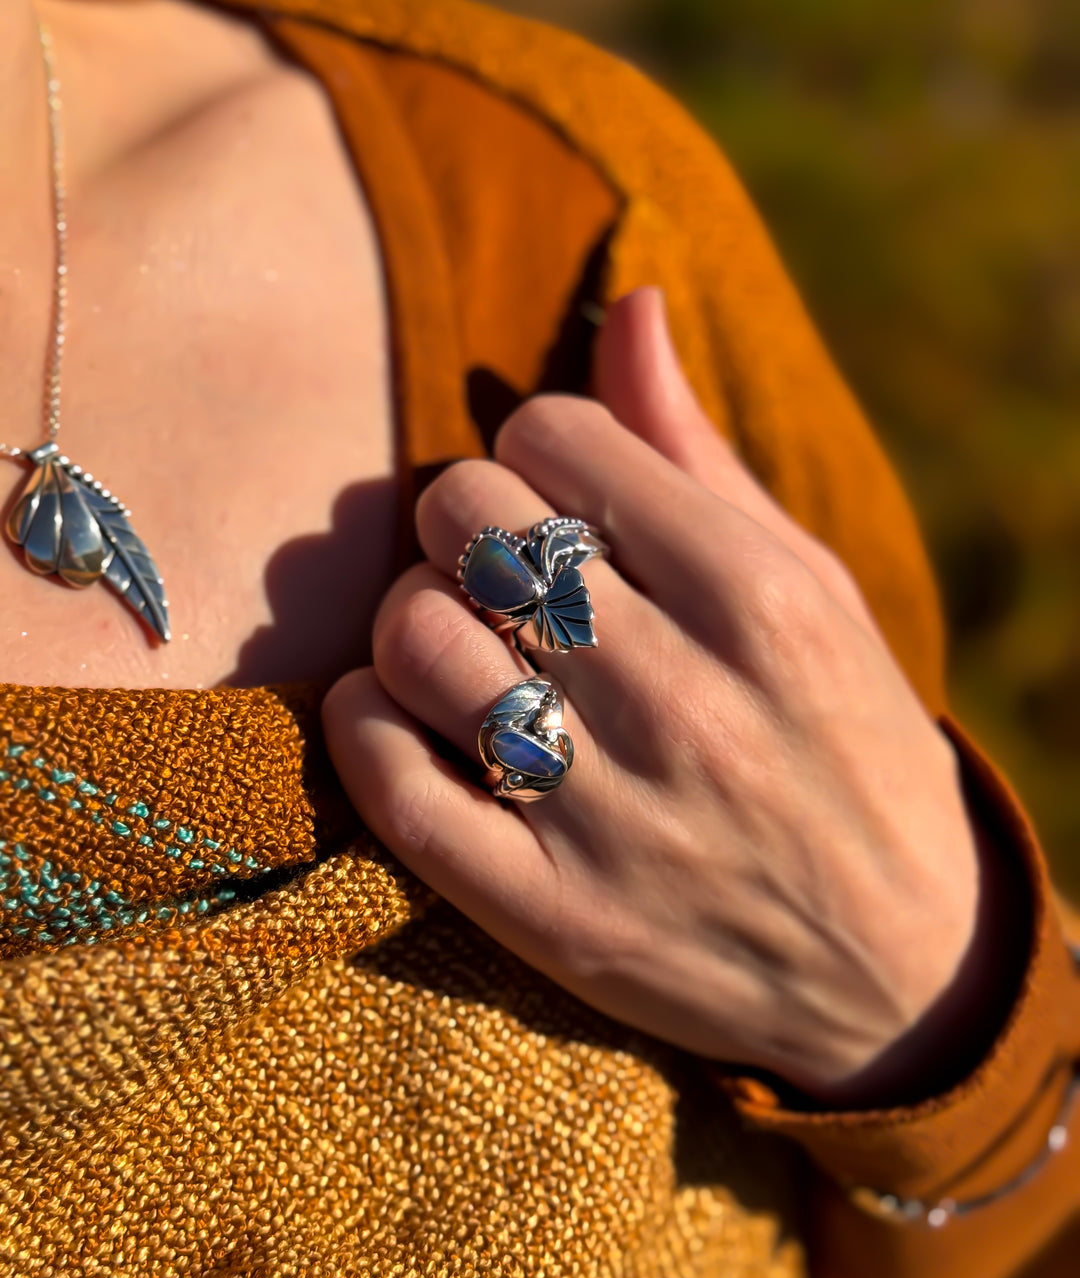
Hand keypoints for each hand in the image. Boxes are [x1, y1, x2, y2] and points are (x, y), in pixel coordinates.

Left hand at [324, 287, 999, 1103]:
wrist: (900, 974)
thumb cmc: (851, 747)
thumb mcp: (812, 589)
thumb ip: (699, 453)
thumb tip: (627, 302)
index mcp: (758, 597)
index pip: (555, 434)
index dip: (536, 442)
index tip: (555, 487)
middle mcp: (684, 700)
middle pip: (469, 519)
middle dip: (463, 514)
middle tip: (493, 557)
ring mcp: (610, 816)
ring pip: (416, 640)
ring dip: (413, 617)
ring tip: (458, 638)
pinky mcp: (549, 914)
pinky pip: (390, 784)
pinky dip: (366, 723)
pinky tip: (402, 710)